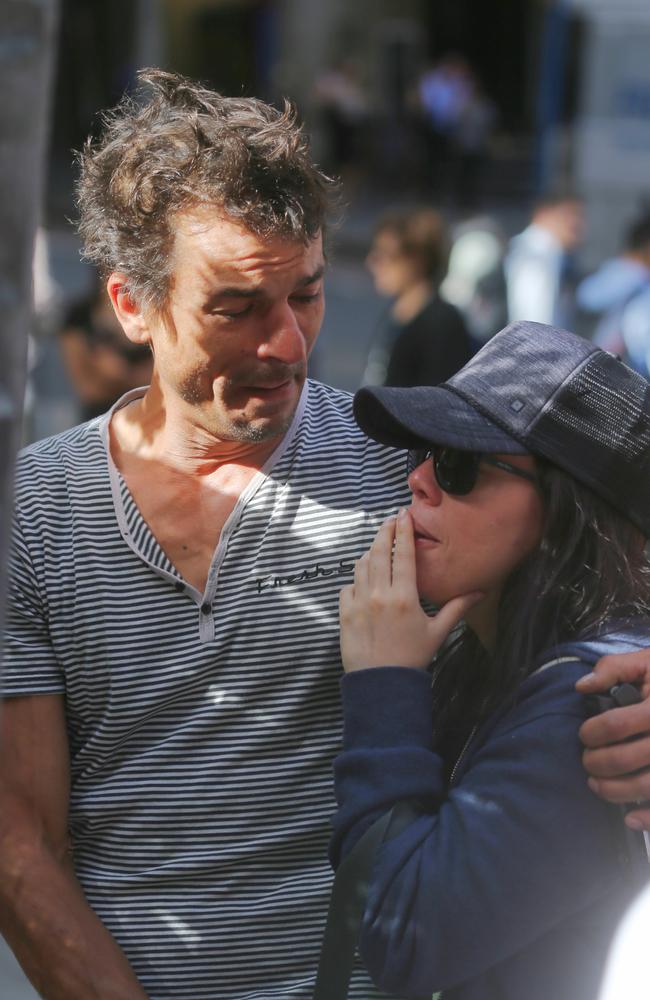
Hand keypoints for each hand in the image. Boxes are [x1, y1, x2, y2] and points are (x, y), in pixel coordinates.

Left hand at [339, 509, 482, 671]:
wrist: (382, 685)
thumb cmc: (412, 659)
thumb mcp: (438, 632)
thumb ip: (457, 608)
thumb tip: (480, 592)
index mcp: (404, 597)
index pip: (402, 554)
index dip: (403, 531)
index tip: (403, 514)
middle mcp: (379, 595)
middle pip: (378, 552)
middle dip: (384, 532)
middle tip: (390, 520)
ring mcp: (358, 603)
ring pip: (361, 566)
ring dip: (369, 553)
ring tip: (378, 548)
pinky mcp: (344, 614)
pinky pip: (347, 587)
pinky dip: (356, 579)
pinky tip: (364, 581)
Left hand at [576, 650, 649, 830]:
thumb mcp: (647, 662)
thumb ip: (614, 668)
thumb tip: (582, 687)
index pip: (616, 724)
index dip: (592, 732)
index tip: (584, 735)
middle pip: (625, 758)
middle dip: (597, 763)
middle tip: (587, 761)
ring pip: (646, 786)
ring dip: (615, 792)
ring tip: (598, 786)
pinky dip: (649, 818)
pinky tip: (630, 818)